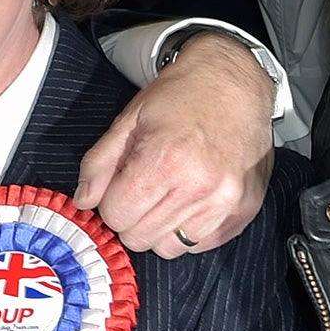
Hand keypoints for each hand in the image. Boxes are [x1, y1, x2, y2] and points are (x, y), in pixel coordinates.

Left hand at [74, 33, 275, 257]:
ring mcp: (227, 202)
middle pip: (140, 237)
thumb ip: (99, 163)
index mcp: (165, 160)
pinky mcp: (245, 210)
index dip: (109, 202)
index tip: (117, 186)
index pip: (117, 214)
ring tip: (163, 196)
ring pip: (170, 247)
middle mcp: (200, 187)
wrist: (232, 82)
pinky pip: (202, 245)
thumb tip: (84, 201)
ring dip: (157, 228)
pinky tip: (186, 203)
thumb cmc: (179, 96)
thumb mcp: (128, 120)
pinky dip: (187, 231)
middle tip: (138, 191)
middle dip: (129, 218)